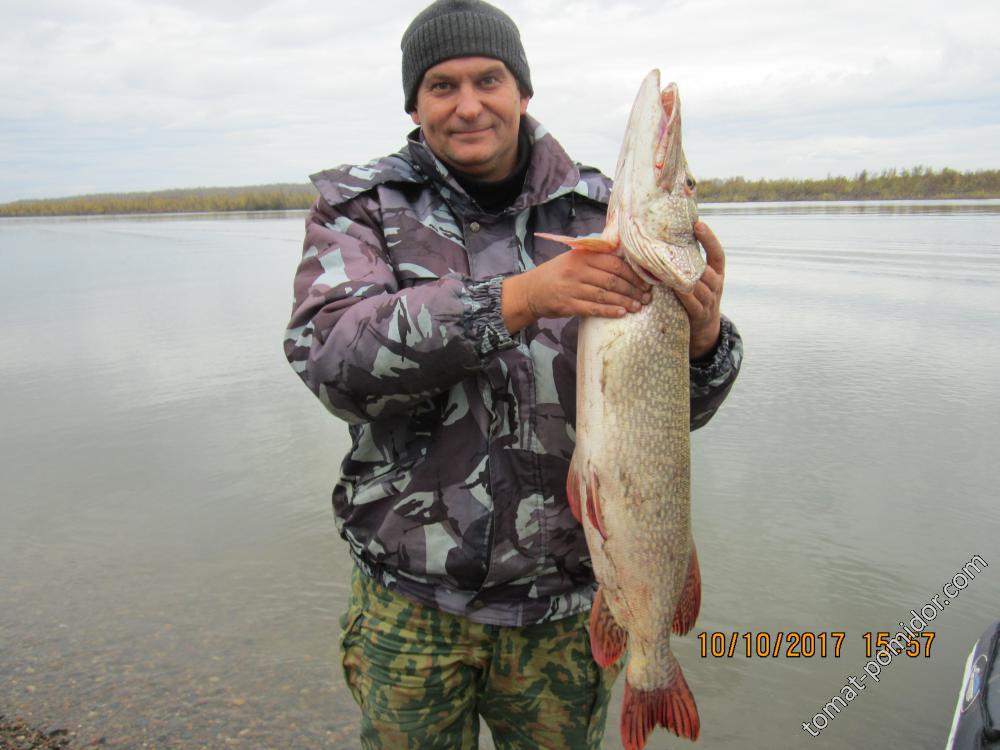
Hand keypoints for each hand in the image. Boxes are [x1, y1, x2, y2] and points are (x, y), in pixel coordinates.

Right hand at [502, 246, 651, 333]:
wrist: (530, 291)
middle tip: (646, 297)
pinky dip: (609, 311)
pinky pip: (593, 309)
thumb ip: (595, 258)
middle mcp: (577, 270)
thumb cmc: (556, 274)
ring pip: (605, 295)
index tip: (645, 282)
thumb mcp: (573, 258)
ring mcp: (572, 288)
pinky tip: (622, 313)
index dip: (633, 274)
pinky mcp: (567, 305)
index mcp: (582, 256)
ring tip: (638, 306)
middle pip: (612, 280)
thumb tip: (626, 261)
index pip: (614, 263)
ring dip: (625, 301)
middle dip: (633, 290)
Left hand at [676, 222, 724, 359]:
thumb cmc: (695, 297)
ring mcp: (709, 301)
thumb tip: (667, 239)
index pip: (717, 254)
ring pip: (701, 286)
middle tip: (677, 245)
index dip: (709, 239)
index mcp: (717, 274)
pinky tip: (672, 287)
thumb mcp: (698, 279)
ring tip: (671, 266)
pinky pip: (692, 303)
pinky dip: (682, 295)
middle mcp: (716, 286)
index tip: (698, 223)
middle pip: (709, 271)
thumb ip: (688, 263)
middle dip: (694, 260)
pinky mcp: (698, 315)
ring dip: (686, 277)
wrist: (704, 330)